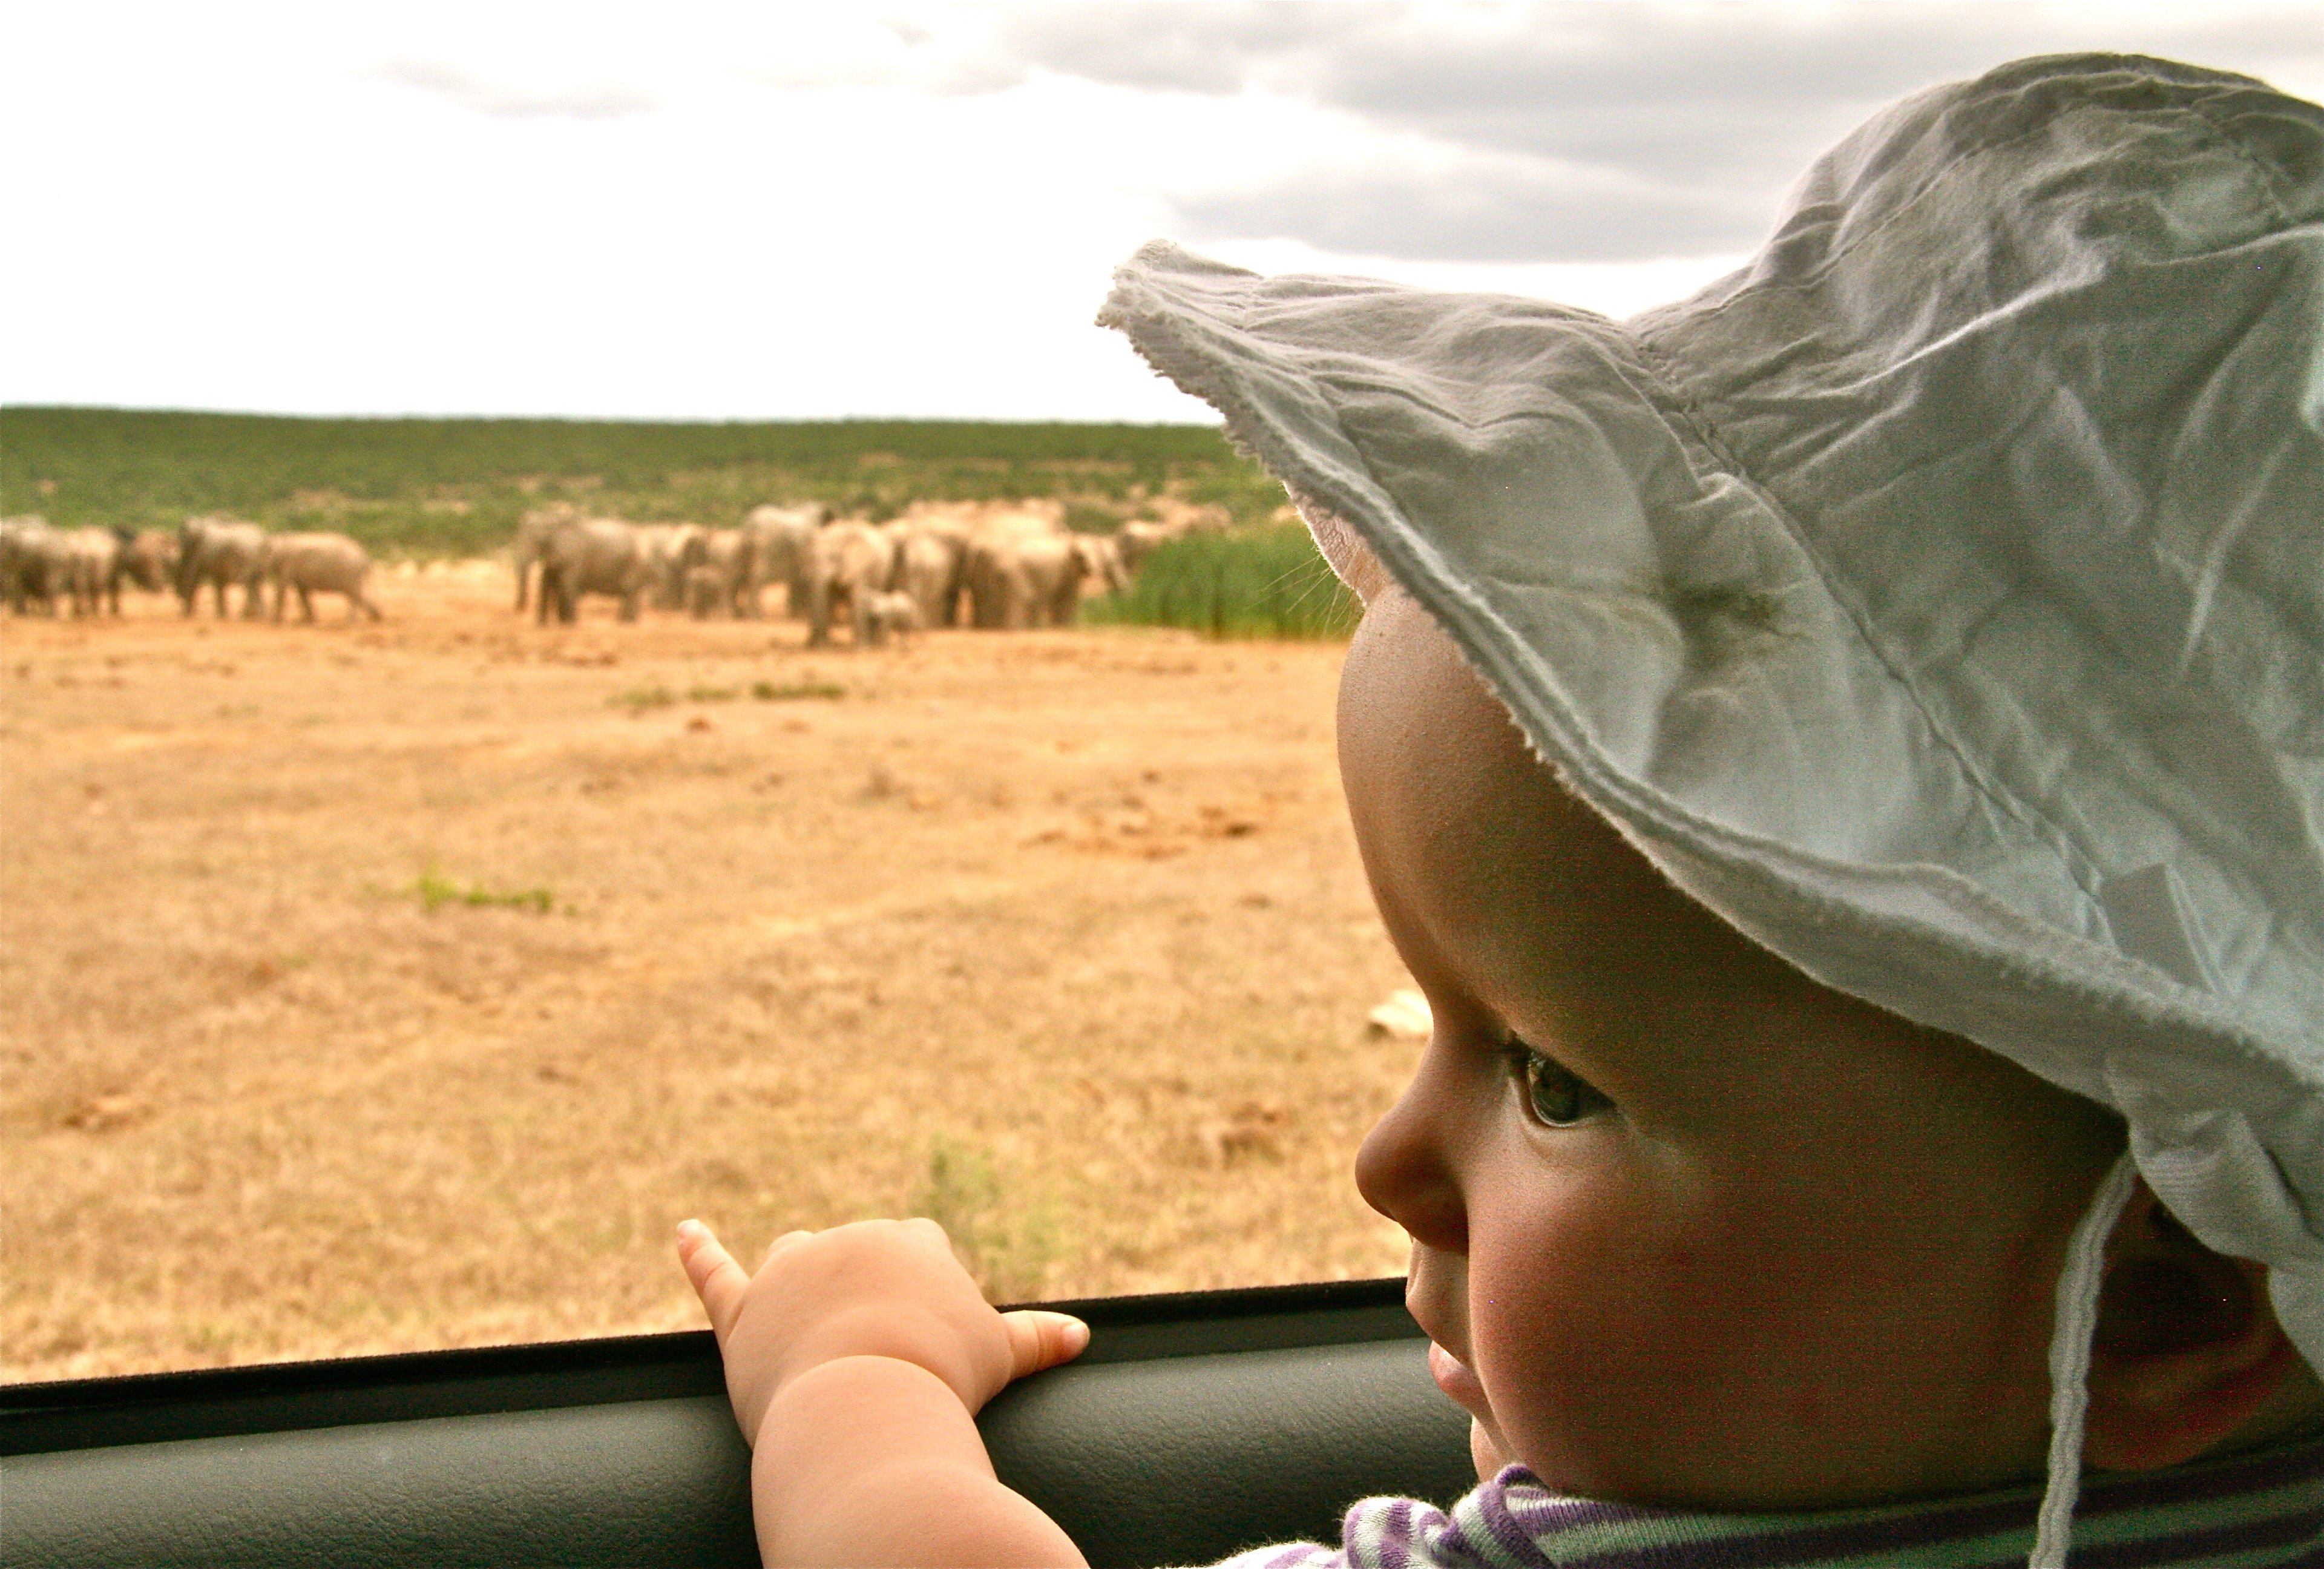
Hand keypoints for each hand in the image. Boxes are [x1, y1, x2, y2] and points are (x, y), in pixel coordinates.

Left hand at [677, 1216, 1089, 1446]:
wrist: (867, 1404)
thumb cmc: (943, 1378)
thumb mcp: (999, 1356)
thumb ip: (1036, 1338)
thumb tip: (1082, 1335)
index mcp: (911, 1240)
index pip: (918, 1248)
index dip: (925, 1294)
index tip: (933, 1335)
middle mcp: (848, 1239)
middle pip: (857, 1254)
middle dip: (869, 1295)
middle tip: (890, 1353)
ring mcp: (790, 1272)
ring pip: (794, 1257)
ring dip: (802, 1278)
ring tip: (815, 1318)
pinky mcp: (742, 1312)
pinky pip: (714, 1273)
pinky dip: (697, 1252)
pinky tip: (682, 1232)